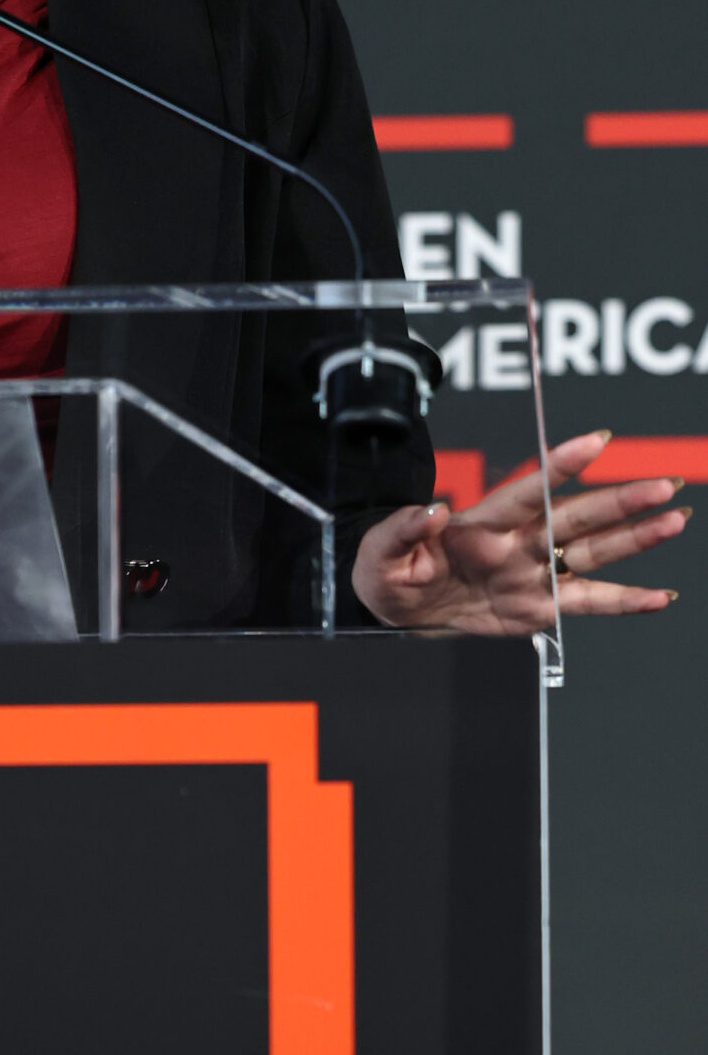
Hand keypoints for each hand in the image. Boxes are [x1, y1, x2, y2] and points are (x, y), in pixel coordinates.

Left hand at [352, 430, 687, 632]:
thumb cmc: (386, 572)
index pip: (527, 489)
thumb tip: (432, 509)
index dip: (560, 465)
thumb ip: (404, 528)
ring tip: (675, 521)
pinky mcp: (538, 607)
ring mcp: (532, 573)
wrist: (394, 614)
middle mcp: (516, 542)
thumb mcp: (379, 550)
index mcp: (480, 523)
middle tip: (663, 486)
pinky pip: (587, 602)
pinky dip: (625, 601)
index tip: (598, 441)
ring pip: (592, 552)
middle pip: (574, 517)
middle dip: (619, 502)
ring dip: (635, 538)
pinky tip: (660, 595)